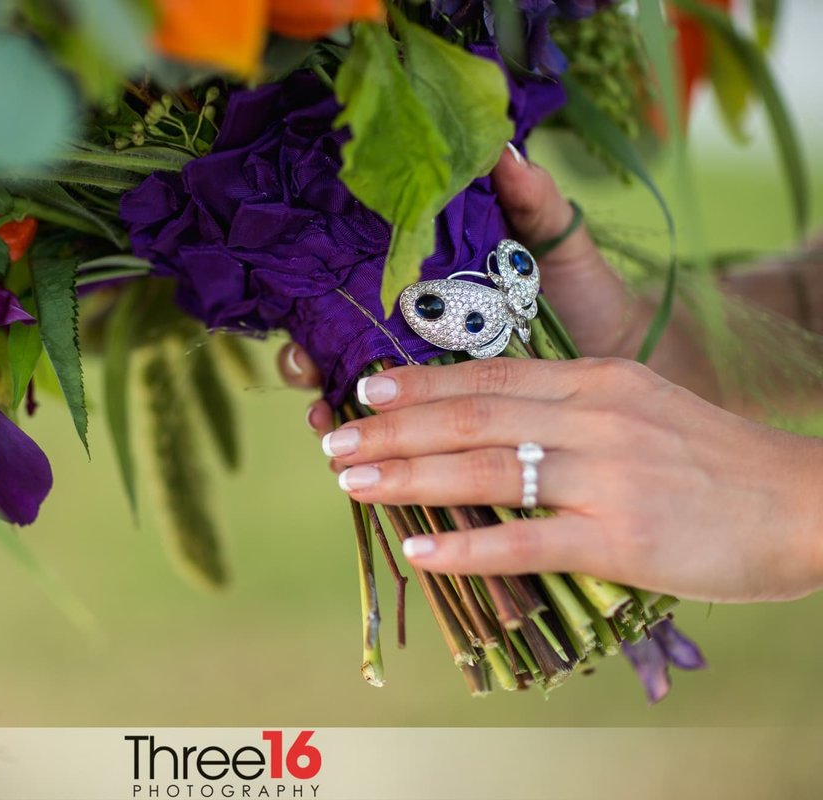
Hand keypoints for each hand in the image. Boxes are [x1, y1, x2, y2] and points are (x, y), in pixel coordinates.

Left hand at [315, 357, 822, 603]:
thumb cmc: (715, 460)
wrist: (807, 503)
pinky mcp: (623, 540)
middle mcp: (593, 418)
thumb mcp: (641, 407)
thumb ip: (568, 410)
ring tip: (352, 482)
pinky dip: (468, 548)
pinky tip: (419, 550)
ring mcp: (606, 478)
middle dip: (394, 429)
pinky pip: (527, 542)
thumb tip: (492, 422)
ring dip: (409, 476)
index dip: (421, 384)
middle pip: (472, 417)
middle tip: (336, 439)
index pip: (489, 376)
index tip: (367, 390)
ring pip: (487, 471)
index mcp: (596, 381)